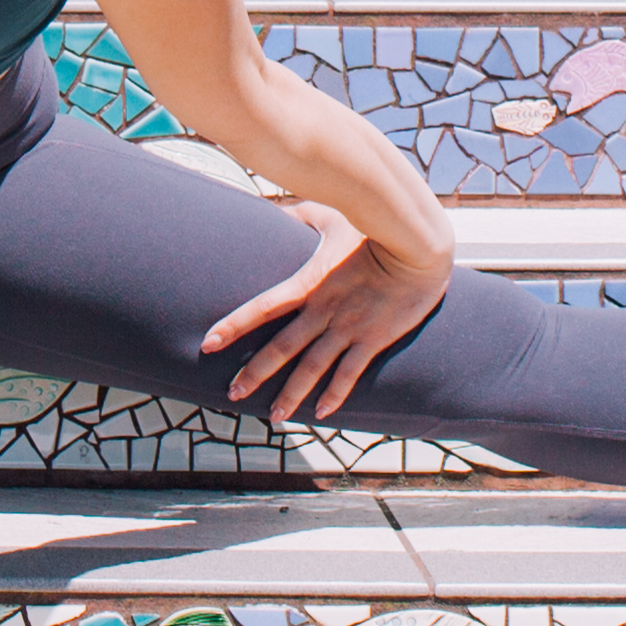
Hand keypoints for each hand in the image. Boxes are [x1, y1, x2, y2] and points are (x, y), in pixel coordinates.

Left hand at [199, 200, 451, 420]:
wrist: (417, 248)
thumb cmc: (374, 227)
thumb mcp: (332, 217)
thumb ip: (300, 215)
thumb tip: (275, 209)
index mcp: (309, 284)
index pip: (262, 307)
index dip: (234, 325)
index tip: (209, 343)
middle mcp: (324, 311)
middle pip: (281, 348)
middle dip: (255, 373)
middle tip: (233, 393)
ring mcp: (348, 328)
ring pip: (312, 368)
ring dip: (291, 394)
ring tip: (274, 415)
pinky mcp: (372, 339)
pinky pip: (350, 373)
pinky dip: (335, 394)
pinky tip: (321, 412)